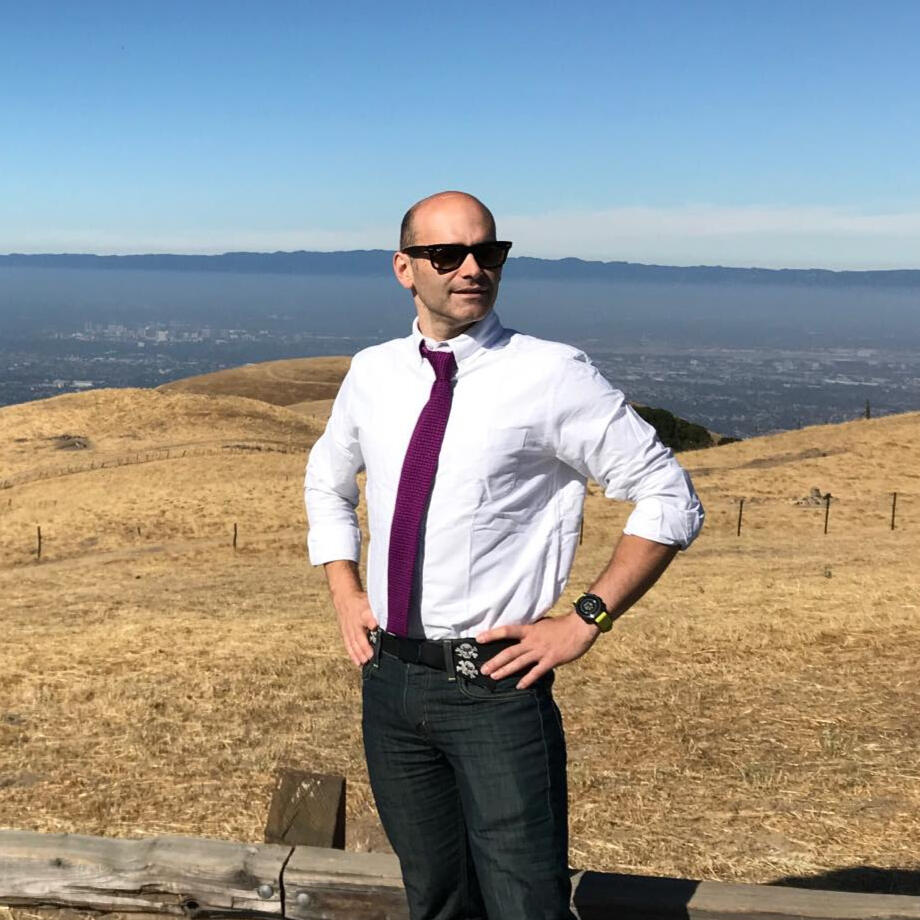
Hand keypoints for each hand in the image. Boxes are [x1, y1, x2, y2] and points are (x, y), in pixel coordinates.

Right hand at [332, 588, 378, 666]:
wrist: (344, 598)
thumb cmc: (360, 601)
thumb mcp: (371, 602)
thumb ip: (379, 611)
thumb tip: (386, 620)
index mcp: (363, 613)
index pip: (368, 619)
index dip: (372, 624)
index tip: (376, 630)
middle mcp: (354, 623)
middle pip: (359, 636)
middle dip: (364, 648)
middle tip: (370, 657)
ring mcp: (348, 629)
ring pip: (353, 643)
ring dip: (358, 654)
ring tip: (364, 662)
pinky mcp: (345, 633)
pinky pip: (348, 645)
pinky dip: (353, 654)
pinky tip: (358, 662)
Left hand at [475, 612, 599, 688]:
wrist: (580, 626)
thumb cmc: (563, 625)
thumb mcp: (543, 624)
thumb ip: (532, 631)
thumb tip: (522, 636)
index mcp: (530, 630)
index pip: (507, 631)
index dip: (492, 634)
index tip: (479, 639)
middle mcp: (532, 640)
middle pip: (509, 652)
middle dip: (495, 661)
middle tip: (483, 669)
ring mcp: (541, 651)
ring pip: (519, 662)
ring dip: (505, 671)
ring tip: (494, 677)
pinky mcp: (551, 660)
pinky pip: (536, 672)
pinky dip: (527, 679)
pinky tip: (519, 686)